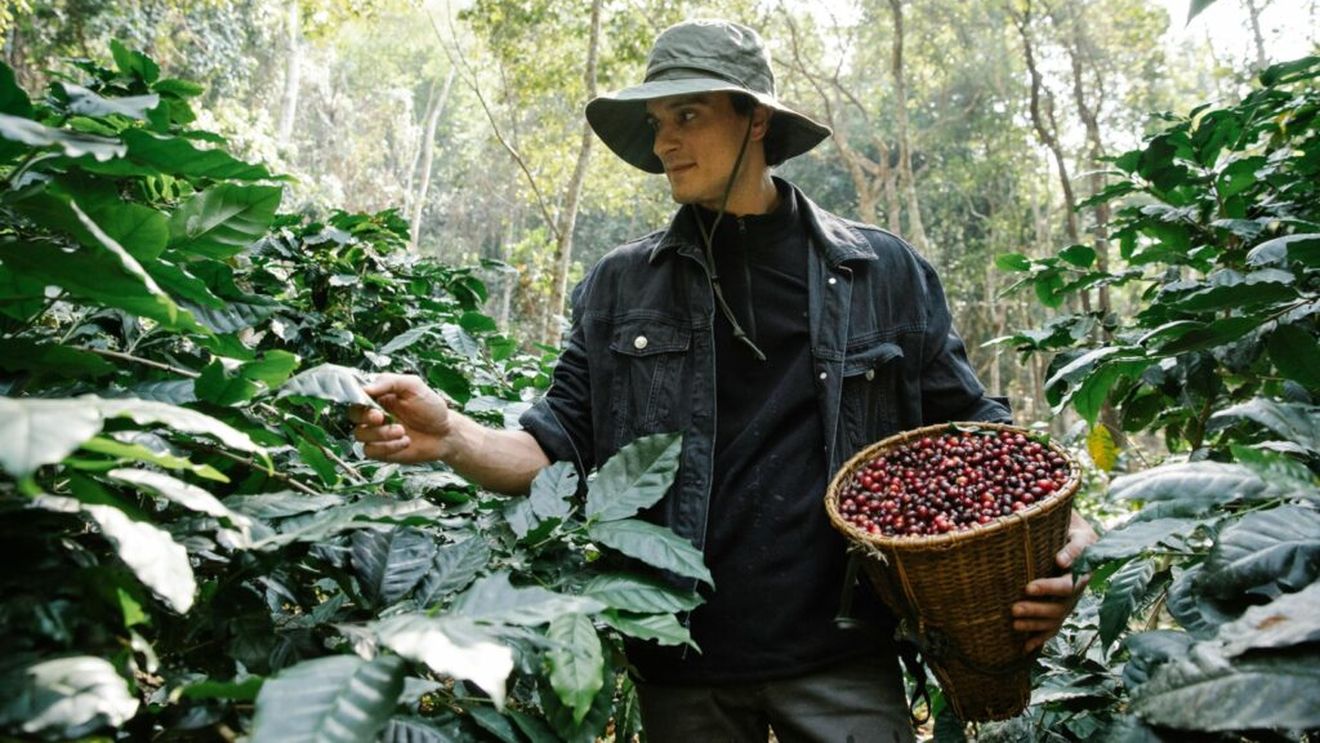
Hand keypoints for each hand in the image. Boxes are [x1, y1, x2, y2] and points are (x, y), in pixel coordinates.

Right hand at [348, 373, 449, 462]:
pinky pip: (370, 451)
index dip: (358, 398)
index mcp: (379, 396)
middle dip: (365, 417)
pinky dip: (387, 447)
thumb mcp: (414, 386)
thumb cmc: (431, 408)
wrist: (445, 433)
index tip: (367, 399)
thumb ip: (390, 382)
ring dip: (381, 434)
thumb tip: (366, 387)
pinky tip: (405, 442)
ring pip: (360, 434)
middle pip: (353, 415)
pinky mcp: (382, 450)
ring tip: (402, 431)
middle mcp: (375, 414)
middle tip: (381, 417)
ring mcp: (377, 433)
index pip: (357, 394)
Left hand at [1012, 511, 1098, 652]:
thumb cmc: (1074, 535)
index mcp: (1082, 575)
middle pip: (1058, 607)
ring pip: (1054, 620)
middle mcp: (1077, 594)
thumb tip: (1061, 561)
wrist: (1079, 541)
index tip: (1027, 587)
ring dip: (1034, 625)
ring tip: (1014, 624)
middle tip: (1014, 609)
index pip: (1066, 586)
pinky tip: (1025, 647)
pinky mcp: (1060, 610)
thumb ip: (1072, 548)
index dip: (1048, 589)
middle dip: (1036, 610)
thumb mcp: (1078, 536)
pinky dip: (1039, 638)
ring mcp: (1069, 604)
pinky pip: (1052, 628)